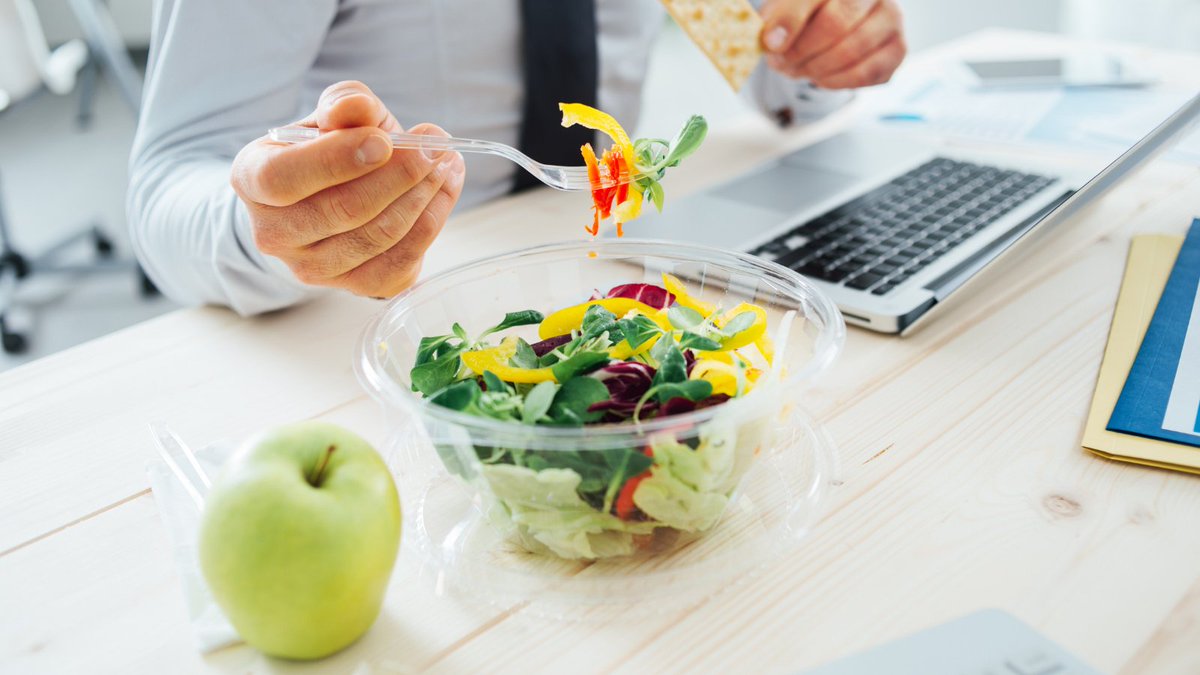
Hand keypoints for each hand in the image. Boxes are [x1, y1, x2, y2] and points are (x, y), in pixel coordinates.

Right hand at [231, 80, 465, 297]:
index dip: (337, 159)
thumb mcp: (333, 117)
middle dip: (399, 175)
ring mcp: (311, 268)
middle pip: (343, 210)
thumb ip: (345, 105)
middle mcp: (273, 233)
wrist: (331, 199)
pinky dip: (431, 221)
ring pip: (378, 235)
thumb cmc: (330, 150)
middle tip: (434, 146)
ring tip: (445, 162)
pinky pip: (401, 260)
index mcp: (252, 179)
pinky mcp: (353, 286)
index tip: (385, 140)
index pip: (283, 177)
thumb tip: (357, 106)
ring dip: (422, 196)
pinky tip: (444, 190)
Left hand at [760, 0, 905, 88]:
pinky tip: (820, 77)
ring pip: (851, 51)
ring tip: (797, 70)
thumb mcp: (788, 6)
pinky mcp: (898, 48)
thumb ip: (777, 16)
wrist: (839, 23)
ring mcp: (891, 18)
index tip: (769, 44)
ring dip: (815, 69)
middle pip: (835, 24)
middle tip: (780, 62)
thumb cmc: (810, 12)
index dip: (789, 21)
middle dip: (800, 51)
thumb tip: (771, 40)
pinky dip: (836, 82)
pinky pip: (867, 73)